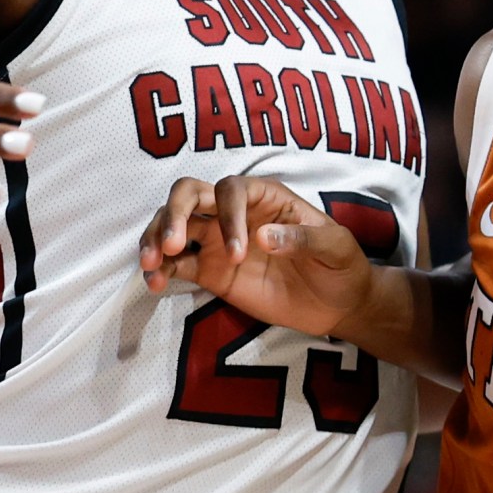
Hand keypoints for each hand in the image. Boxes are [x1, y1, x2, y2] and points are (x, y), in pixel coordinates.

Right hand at [138, 175, 374, 338]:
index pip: (230, 189)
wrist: (339, 303)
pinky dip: (161, 271)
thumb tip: (263, 237)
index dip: (227, 214)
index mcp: (265, 197)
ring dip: (155, 238)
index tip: (238, 252)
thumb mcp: (336, 248)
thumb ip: (304, 238)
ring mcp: (218, 242)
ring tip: (150, 266)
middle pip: (188, 195)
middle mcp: (235, 212)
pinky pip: (177, 265)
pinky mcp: (211, 272)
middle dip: (173, 214)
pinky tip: (155, 283)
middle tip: (170, 245)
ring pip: (173, 226)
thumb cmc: (342, 264)